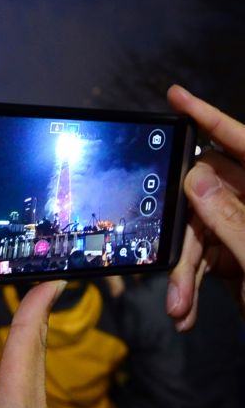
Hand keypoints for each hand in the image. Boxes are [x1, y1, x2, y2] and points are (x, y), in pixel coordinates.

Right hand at [166, 85, 244, 329]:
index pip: (244, 142)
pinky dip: (192, 286)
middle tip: (170, 269)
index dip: (209, 116)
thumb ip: (232, 220)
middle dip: (184, 237)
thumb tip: (196, 178)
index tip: (176, 96)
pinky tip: (185, 311)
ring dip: (186, 273)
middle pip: (208, 196)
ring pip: (200, 234)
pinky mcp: (240, 260)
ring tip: (179, 308)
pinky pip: (206, 262)